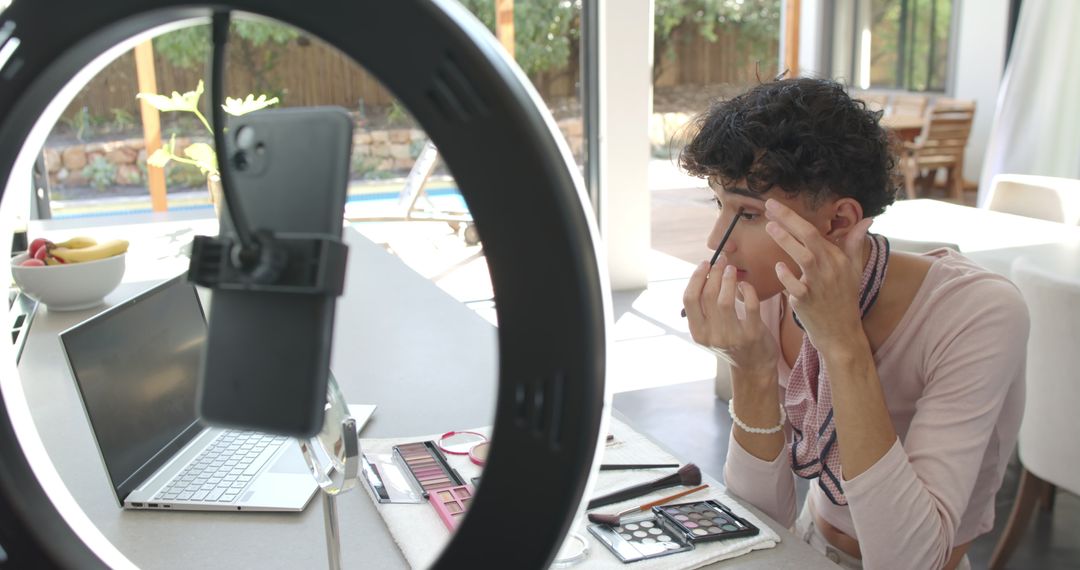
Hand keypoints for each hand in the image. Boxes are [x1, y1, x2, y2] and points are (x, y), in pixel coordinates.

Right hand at [683, 254, 777, 377]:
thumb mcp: (710, 330)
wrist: (753, 367)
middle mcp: (712, 336)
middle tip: (722, 261)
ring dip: (729, 279)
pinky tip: (745, 285)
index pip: (689, 299)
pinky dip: (748, 291)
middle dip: (714, 273)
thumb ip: (704, 309)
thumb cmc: (731, 341)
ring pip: (725, 300)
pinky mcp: (752, 335)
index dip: (696, 278)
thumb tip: (705, 274)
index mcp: (698, 332)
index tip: (705, 264)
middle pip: (707, 296)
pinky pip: (750, 306)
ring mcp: (732, 337)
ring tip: (732, 270)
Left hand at [763, 199, 873, 352]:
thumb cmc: (844, 299)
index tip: (775, 205)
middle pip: (810, 237)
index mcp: (838, 258)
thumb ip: (854, 244)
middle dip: (789, 219)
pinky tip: (778, 266)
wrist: (842, 333)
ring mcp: (818, 285)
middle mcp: (829, 268)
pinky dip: (787, 276)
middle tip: (769, 205)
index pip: (815, 231)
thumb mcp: (854, 270)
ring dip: (787, 241)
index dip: (794, 217)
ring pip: (804, 257)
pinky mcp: (807, 302)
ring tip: (769, 226)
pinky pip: (796, 286)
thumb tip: (867, 220)